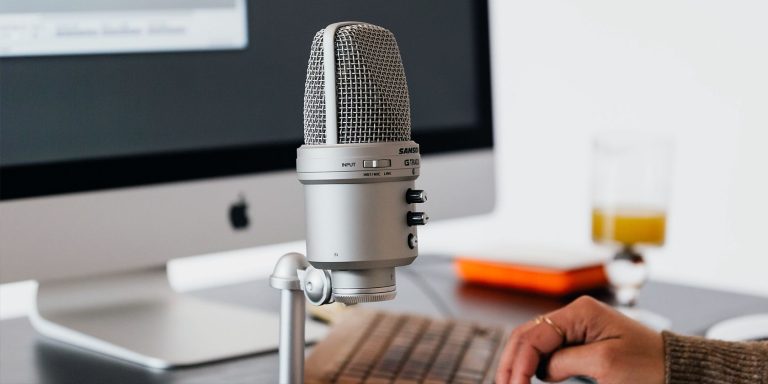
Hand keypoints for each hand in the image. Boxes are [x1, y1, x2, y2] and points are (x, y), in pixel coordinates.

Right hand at [495, 296, 663, 383]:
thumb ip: (566, 361)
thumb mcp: (606, 363)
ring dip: (519, 364)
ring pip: (534, 344)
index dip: (518, 363)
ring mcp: (576, 328)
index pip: (534, 336)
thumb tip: (541, 370)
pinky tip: (528, 379)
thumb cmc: (651, 363)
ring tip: (511, 383)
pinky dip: (534, 366)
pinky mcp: (581, 343)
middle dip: (512, 362)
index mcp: (579, 313)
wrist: (677, 368)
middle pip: (527, 336)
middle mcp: (574, 315)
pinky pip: (548, 352)